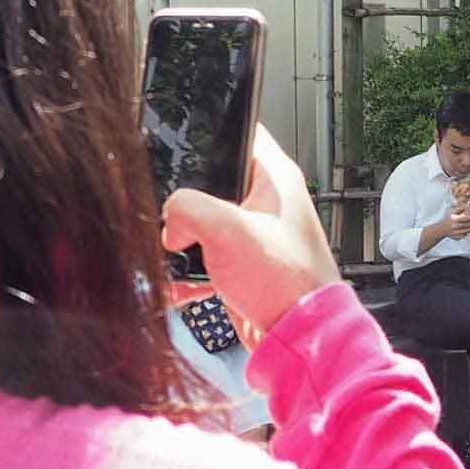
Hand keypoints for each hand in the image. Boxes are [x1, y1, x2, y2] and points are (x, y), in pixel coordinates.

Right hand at [161, 124, 341, 342]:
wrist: (299, 337)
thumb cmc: (287, 282)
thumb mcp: (229, 231)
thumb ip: (188, 208)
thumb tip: (170, 217)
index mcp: (275, 177)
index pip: (239, 131)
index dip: (208, 133)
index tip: (176, 144)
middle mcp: (267, 201)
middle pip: (211, 180)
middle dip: (183, 200)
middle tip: (171, 215)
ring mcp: (255, 233)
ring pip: (203, 221)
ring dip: (182, 239)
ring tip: (170, 254)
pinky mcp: (244, 263)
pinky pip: (206, 257)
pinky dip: (189, 270)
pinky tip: (178, 284)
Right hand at [435, 206, 469, 241]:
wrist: (441, 229)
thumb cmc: (447, 219)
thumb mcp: (452, 212)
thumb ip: (460, 208)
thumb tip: (467, 205)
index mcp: (455, 219)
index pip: (467, 218)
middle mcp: (456, 226)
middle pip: (469, 224)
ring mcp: (456, 233)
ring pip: (468, 230)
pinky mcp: (457, 237)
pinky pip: (465, 234)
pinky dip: (469, 231)